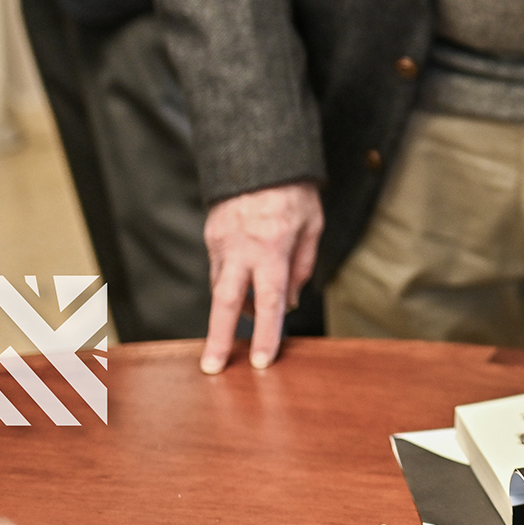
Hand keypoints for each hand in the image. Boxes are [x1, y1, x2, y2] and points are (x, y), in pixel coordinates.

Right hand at [199, 181, 323, 373]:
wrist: (259, 156)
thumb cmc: (294, 191)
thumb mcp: (313, 226)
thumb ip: (302, 266)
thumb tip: (289, 303)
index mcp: (271, 247)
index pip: (270, 300)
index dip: (267, 333)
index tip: (263, 360)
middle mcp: (241, 248)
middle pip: (226, 302)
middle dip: (219, 338)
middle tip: (213, 368)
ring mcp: (221, 243)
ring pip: (220, 287)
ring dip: (232, 309)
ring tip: (248, 318)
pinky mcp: (210, 237)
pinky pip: (219, 270)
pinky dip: (230, 283)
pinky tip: (244, 284)